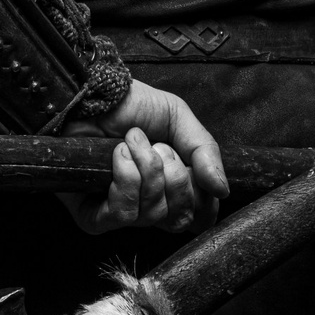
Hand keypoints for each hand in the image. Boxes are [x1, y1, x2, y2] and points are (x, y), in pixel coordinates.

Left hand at [67, 79, 228, 236]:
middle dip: (175, 176)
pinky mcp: (94, 218)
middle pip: (180, 219)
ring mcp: (122, 214)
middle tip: (158, 147)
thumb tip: (223, 190)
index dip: (202, 199)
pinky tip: (118, 155)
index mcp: (173, 190)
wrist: (91, 96)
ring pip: (153, 214)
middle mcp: (149, 207)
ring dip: (148, 170)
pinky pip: (124, 213)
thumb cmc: (132, 106)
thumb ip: (205, 152)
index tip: (193, 169)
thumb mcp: (180, 121)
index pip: (200, 218)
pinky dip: (127, 178)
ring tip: (133, 143)